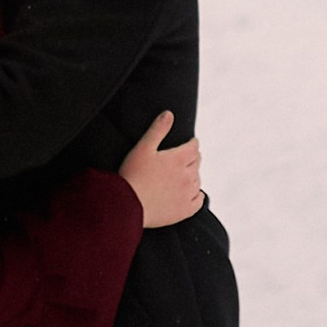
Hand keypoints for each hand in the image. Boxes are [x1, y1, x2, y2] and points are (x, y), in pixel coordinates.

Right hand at [117, 110, 203, 229]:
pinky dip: (198, 196)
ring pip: (197, 181)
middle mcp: (186, 177)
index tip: (192, 142)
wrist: (128, 205)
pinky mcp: (183, 211)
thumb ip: (158, 129)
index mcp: (178, 159)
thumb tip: (169, 114)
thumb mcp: (143, 147)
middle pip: (197, 163)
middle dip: (193, 158)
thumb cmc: (133, 175)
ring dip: (194, 175)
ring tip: (187, 173)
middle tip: (189, 156)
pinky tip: (194, 194)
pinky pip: (198, 202)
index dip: (193, 143)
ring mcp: (186, 195)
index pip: (194, 147)